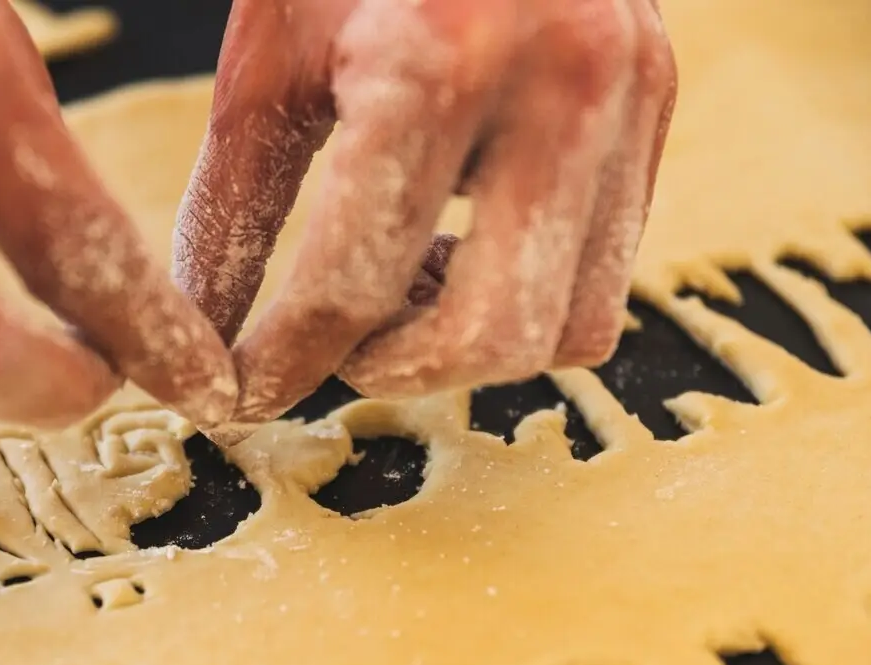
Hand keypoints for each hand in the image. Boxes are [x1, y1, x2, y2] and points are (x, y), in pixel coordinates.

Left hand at [174, 0, 676, 423]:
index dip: (280, 364)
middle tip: (332, 345)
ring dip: (470, 343)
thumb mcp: (270, 63)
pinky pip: (608, 275)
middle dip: (390, 369)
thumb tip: (207, 350)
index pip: (350, 285)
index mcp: (433, 62)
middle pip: (488, 336)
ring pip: (569, 328)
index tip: (239, 397)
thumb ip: (233, 213)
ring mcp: (630, 96)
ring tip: (406, 284)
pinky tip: (465, 247)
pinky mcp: (663, 106)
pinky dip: (529, 299)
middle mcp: (557, 83)